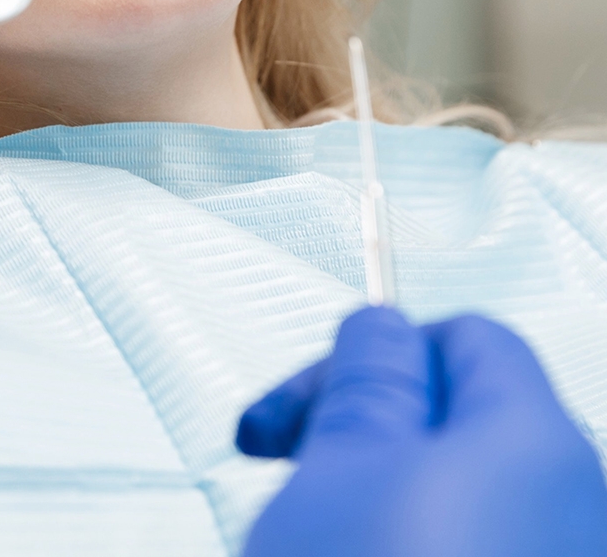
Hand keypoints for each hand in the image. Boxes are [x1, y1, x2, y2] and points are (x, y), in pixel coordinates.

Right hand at [237, 306, 606, 556]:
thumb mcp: (340, 462)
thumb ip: (368, 374)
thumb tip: (384, 327)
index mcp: (535, 441)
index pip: (466, 337)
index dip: (370, 354)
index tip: (300, 402)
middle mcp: (576, 507)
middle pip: (461, 419)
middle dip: (361, 428)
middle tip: (283, 463)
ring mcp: (557, 556)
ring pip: (459, 495)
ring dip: (375, 495)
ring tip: (313, 532)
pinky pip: (472, 547)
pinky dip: (407, 544)